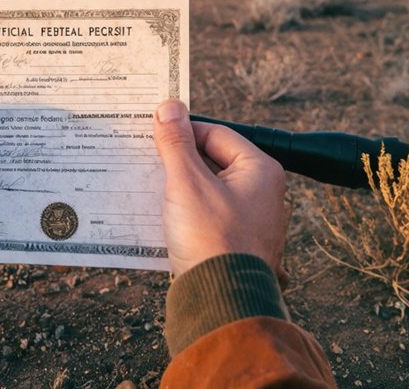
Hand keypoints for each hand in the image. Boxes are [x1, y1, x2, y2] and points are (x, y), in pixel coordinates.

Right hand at [152, 100, 287, 277]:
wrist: (221, 301)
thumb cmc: (212, 239)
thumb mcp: (186, 183)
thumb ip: (175, 143)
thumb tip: (169, 106)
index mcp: (260, 171)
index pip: (216, 134)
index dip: (183, 131)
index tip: (154, 131)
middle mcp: (261, 193)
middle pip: (212, 162)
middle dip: (178, 161)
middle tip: (147, 158)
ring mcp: (249, 221)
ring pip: (206, 191)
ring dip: (178, 188)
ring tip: (149, 187)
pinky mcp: (234, 244)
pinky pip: (206, 217)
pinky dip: (184, 213)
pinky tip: (160, 216)